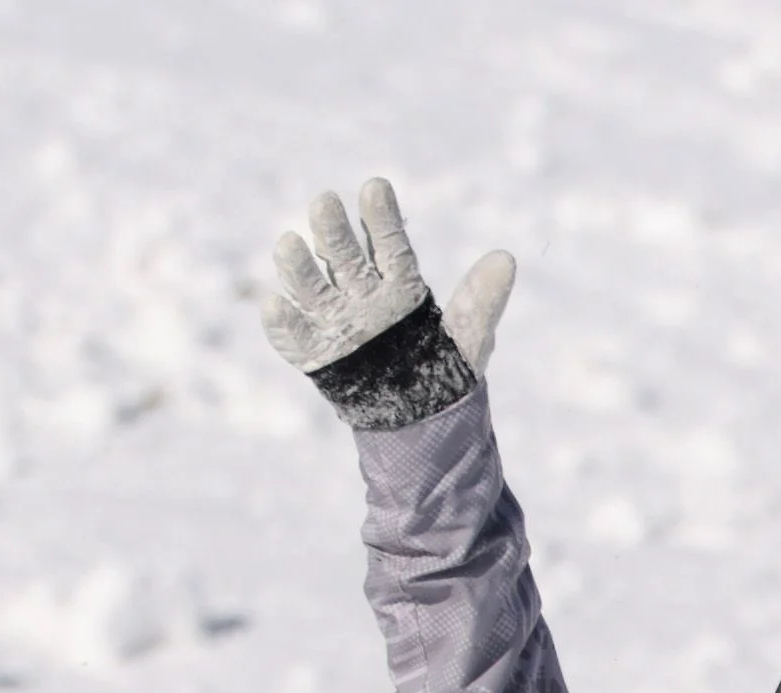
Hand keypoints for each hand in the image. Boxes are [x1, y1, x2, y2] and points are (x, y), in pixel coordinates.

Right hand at [258, 177, 515, 431]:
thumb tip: (507, 259)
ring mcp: (336, 324)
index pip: (388, 245)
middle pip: (344, 258)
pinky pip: (294, 340)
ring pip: (313, 290)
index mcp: (398, 285)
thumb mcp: (470, 336)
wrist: (422, 418)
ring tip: (287, 243)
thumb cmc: (444, 370)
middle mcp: (362, 297)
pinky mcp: (317, 355)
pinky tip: (273, 304)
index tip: (374, 186)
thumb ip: (482, 299)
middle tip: (324, 201)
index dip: (380, 218)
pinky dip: (282, 325)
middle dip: (333, 232)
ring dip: (299, 269)